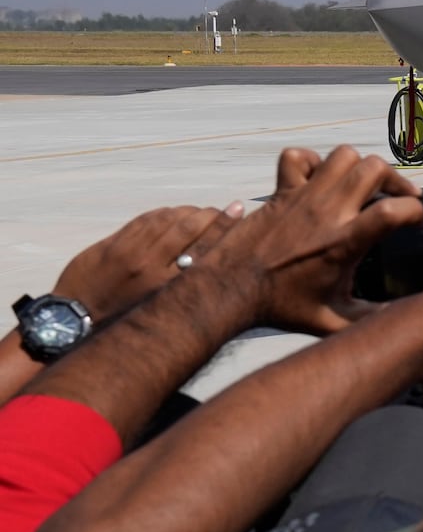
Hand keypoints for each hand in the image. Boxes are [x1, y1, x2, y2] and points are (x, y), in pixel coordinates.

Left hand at [53, 204, 243, 320]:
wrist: (74, 322)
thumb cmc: (127, 321)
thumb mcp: (162, 308)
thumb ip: (185, 284)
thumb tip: (214, 263)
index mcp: (167, 286)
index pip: (205, 245)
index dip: (226, 224)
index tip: (239, 210)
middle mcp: (150, 266)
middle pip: (188, 226)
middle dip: (210, 213)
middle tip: (224, 209)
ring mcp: (128, 252)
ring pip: (166, 218)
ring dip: (187, 211)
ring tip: (199, 211)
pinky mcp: (111, 245)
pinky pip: (143, 220)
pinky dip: (162, 213)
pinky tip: (172, 213)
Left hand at [202, 146, 422, 334]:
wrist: (230, 289)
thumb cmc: (281, 306)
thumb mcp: (332, 320)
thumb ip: (370, 319)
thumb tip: (402, 323)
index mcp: (343, 242)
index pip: (393, 211)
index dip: (415, 212)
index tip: (415, 222)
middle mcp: (327, 212)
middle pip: (374, 168)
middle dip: (395, 180)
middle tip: (397, 198)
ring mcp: (303, 197)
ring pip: (343, 155)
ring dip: (359, 166)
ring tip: (364, 185)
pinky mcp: (281, 191)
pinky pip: (297, 157)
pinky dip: (312, 162)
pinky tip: (320, 180)